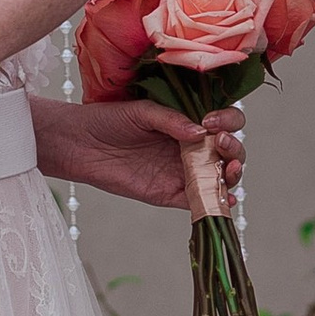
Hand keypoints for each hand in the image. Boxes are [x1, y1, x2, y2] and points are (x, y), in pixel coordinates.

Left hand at [36, 97, 241, 210]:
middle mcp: (191, 147)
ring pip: (220, 176)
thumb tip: (200, 133)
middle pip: (229, 150)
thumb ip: (171, 121)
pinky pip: (199, 201)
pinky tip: (226, 199)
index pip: (224, 121)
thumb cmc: (108, 120)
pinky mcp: (170, 194)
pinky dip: (217, 202)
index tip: (211, 121)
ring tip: (229, 169)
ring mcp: (182, 171)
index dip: (227, 121)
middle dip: (234, 148)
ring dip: (233, 173)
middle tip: (220, 143)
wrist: (80, 143)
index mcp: (188, 122)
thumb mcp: (141, 112)